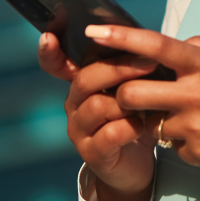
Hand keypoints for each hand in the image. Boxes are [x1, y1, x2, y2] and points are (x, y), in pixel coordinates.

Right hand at [38, 31, 157, 200]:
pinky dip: (129, 127)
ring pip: (97, 106)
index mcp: (82, 85)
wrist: (138, 164)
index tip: (49, 35)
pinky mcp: (92, 153)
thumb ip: (132, 67)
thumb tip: (147, 39)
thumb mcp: (133, 89)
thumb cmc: (136, 118)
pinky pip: (108, 135)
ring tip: (150, 101)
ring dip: (127, 102)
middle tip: (149, 61)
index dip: (50, 52)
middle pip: (85, 80)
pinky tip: (143, 126)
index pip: (56, 65)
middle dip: (118, 68)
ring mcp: (80, 130)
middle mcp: (74, 105)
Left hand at [86, 25, 199, 200]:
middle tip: (133, 94)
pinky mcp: (197, 154)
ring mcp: (196, 127)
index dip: (122, 37)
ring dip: (161, 121)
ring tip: (194, 118)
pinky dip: (186, 142)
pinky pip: (175, 146)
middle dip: (124, 94)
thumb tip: (175, 44)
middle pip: (133, 93)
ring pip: (152, 123)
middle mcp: (197, 95)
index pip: (157, 45)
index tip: (94, 30)